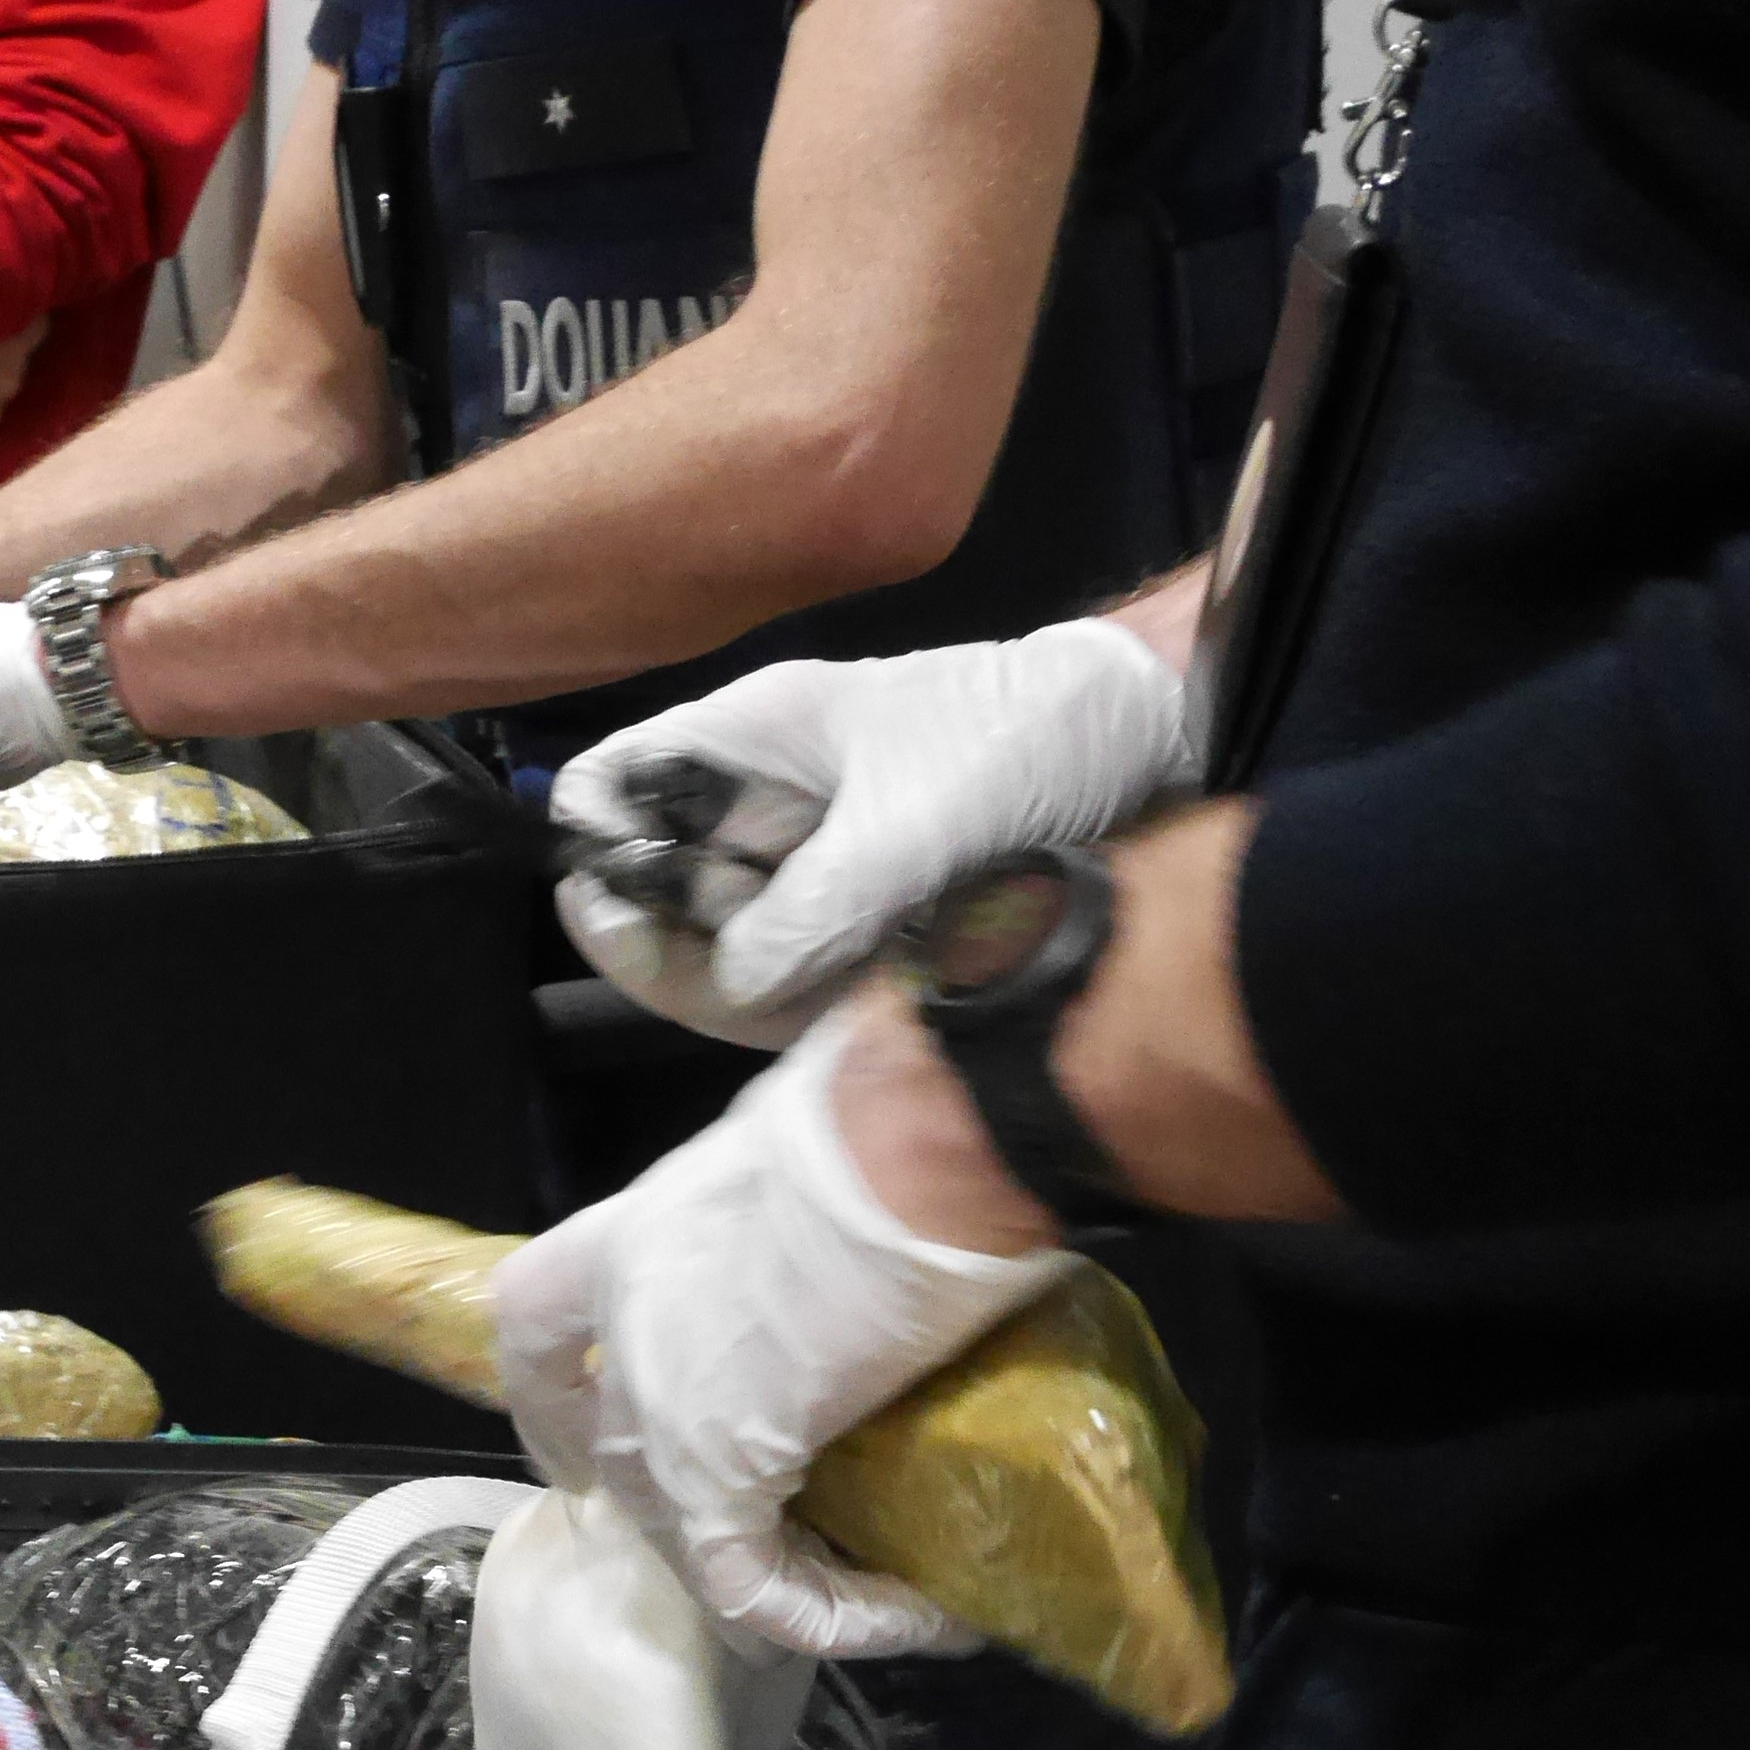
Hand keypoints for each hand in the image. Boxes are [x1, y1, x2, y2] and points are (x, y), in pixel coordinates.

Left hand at [488, 1006, 1074, 1661]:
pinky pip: (752, 1584)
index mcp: (632, 1238)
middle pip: (618, 1457)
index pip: (534, 1325)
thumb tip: (880, 1215)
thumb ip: (801, 1205)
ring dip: (782, 1578)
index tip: (576, 1446)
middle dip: (692, 1517)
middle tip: (797, 1545)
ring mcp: (657, 1404)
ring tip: (881, 1594)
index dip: (548, 1396)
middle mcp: (625, 1329)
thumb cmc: (891, 1116)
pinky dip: (832, 1615)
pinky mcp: (720, 1470)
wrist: (921, 1140)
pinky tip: (919, 1612)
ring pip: (682, 1536)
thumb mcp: (811, 1145)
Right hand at [546, 616, 1194, 1046]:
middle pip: (648, 893)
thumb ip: (810, 907)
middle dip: (670, 940)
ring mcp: (799, 878)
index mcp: (745, 743)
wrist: (1154, 749)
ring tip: (813, 982)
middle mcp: (756, 815)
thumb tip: (733, 983)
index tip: (621, 906)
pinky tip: (843, 1005)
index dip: (594, 848)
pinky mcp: (845, 933)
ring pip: (709, 954)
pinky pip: (778, 989)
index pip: (609, 789)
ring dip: (739, 986)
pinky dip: (796, 1009)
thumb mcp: (913, 820)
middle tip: (734, 963)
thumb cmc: (1029, 739)